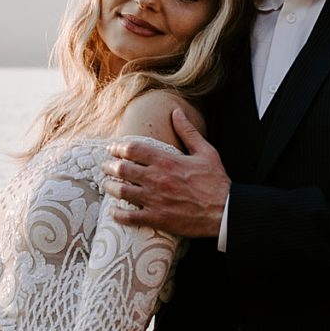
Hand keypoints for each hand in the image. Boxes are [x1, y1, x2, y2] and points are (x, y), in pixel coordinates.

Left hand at [105, 105, 229, 237]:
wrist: (224, 211)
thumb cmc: (216, 182)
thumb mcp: (205, 152)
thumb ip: (188, 132)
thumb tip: (176, 112)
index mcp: (167, 161)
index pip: (133, 149)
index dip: (118, 148)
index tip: (112, 149)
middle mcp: (157, 179)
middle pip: (122, 169)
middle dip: (109, 166)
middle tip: (104, 166)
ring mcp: (154, 199)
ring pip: (122, 191)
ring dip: (110, 187)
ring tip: (106, 185)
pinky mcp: (157, 218)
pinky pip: (130, 216)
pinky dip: (118, 214)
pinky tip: (114, 212)